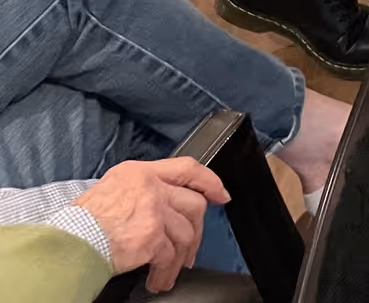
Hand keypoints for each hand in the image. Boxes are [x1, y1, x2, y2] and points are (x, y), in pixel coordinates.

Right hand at [76, 158, 229, 290]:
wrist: (67, 245)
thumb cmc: (79, 225)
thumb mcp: (108, 191)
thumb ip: (139, 192)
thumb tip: (161, 205)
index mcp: (139, 173)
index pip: (187, 168)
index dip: (209, 181)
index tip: (221, 194)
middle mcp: (150, 187)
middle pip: (193, 204)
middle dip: (196, 230)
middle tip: (190, 249)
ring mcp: (154, 210)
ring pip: (186, 233)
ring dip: (180, 257)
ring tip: (169, 271)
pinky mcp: (152, 236)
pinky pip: (170, 256)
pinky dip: (166, 272)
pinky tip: (158, 280)